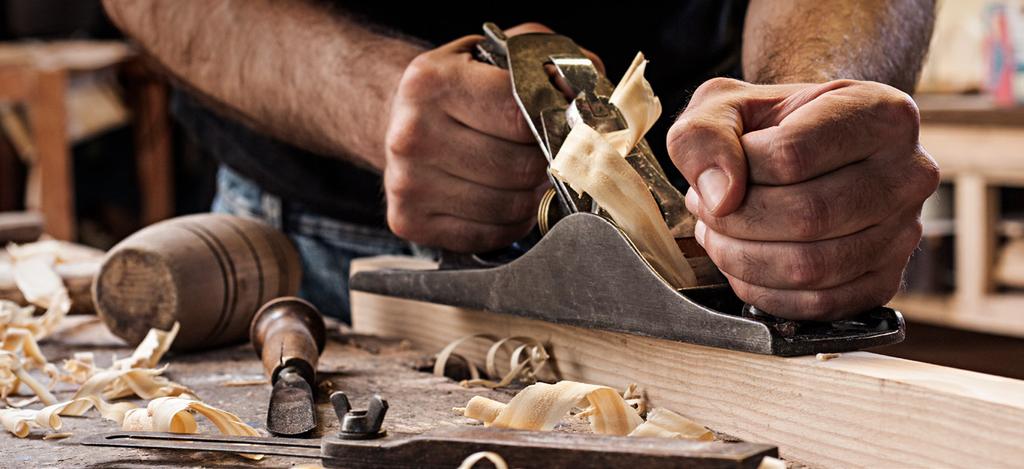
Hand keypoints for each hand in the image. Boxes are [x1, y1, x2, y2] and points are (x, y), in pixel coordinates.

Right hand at [385, 23, 589, 252]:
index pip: (521, 115)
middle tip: (548, 155)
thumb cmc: (461, 87)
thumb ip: (548, 64)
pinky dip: (511, 222)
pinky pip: (490, 234)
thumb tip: (589, 96)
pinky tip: (504, 198)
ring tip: (528, 176)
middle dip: (546, 164)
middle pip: (519, 168)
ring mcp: (407, 182)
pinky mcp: (411, 221)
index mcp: (432, 82)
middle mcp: (411, 134)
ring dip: (532, 196)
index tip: (567, 127)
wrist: (398, 116)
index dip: (555, 125)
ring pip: (509, 206)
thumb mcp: (497, 54)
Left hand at [667, 78, 939, 320]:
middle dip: (736, 221)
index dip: (737, 171)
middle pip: (807, 216)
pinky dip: (765, 292)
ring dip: (742, 259)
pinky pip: (820, 305)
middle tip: (706, 209)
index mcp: (881, 114)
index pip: (791, 156)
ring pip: (811, 266)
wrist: (804, 151)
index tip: (719, 170)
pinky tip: (742, 264)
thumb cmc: (767, 127)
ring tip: (719, 233)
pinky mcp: (886, 280)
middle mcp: (909, 173)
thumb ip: (705, 136)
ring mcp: (904, 232)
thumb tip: (719, 198)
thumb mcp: (723, 106)